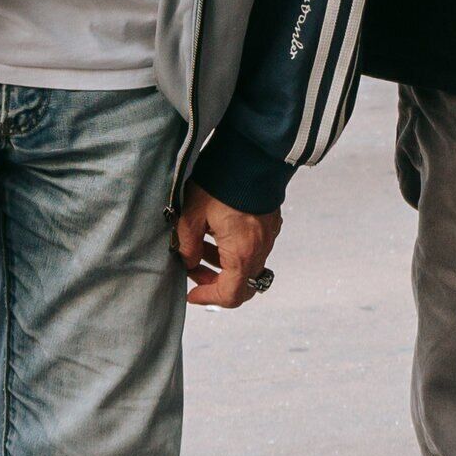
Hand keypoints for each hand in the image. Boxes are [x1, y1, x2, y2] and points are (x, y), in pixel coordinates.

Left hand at [174, 186, 282, 308]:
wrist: (251, 156)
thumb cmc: (221, 183)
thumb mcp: (192, 214)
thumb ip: (186, 244)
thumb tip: (186, 261)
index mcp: (242, 253)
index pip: (230, 294)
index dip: (208, 299)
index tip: (191, 294)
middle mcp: (259, 250)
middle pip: (241, 284)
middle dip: (214, 282)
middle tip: (193, 270)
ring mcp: (267, 237)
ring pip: (245, 265)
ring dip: (222, 263)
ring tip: (199, 246)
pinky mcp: (269, 225)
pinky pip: (253, 248)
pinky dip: (234, 249)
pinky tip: (216, 232)